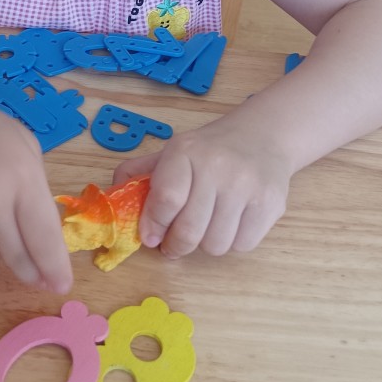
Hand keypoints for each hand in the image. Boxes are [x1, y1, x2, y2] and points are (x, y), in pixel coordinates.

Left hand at [113, 119, 290, 258]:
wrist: (264, 135)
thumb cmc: (211, 149)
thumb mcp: (173, 151)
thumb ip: (140, 172)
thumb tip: (110, 196)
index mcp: (186, 151)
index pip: (166, 200)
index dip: (153, 225)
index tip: (150, 236)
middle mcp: (218, 167)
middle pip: (189, 230)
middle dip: (175, 245)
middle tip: (173, 245)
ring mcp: (247, 186)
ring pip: (215, 244)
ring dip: (204, 244)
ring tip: (204, 228)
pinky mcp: (270, 204)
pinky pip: (242, 245)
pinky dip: (232, 242)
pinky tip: (229, 223)